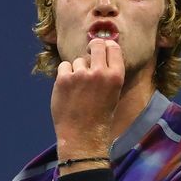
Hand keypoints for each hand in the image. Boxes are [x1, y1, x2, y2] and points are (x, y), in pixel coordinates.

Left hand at [51, 38, 124, 160]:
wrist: (83, 135)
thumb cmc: (99, 117)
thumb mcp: (113, 93)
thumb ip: (108, 73)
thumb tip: (100, 52)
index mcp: (116, 76)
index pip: (113, 47)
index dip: (106, 45)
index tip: (102, 47)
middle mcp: (99, 72)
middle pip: (96, 44)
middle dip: (92, 47)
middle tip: (89, 53)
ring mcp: (81, 75)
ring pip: (78, 60)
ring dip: (77, 70)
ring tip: (78, 89)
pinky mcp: (64, 79)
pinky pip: (64, 66)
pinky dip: (65, 75)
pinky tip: (68, 90)